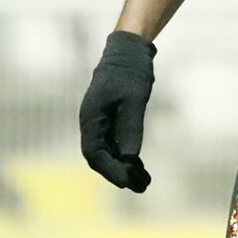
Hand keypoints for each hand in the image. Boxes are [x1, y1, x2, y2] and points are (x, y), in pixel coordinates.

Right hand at [79, 30, 155, 191]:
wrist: (129, 50)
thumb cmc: (130, 72)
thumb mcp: (135, 100)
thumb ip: (130, 128)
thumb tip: (129, 159)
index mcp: (91, 118)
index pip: (95, 154)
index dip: (111, 171)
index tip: (128, 183)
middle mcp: (92, 123)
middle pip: (101, 157)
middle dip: (120, 174)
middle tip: (143, 187)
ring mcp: (100, 122)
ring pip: (109, 152)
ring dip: (125, 167)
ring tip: (146, 182)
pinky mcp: (110, 119)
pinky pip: (115, 144)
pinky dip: (127, 156)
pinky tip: (141, 166)